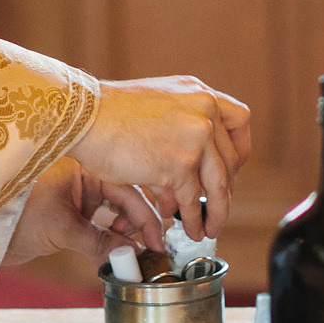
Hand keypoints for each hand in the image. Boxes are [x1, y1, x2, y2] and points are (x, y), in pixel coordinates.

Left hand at [3, 156, 160, 268]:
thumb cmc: (15, 219)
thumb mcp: (62, 230)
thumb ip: (100, 242)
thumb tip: (132, 255)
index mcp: (81, 166)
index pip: (125, 188)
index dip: (145, 215)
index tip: (157, 239)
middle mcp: (83, 176)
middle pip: (126, 197)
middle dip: (140, 222)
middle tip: (152, 247)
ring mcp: (78, 194)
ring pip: (116, 210)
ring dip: (126, 230)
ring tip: (127, 249)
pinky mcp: (72, 213)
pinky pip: (102, 222)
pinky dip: (112, 236)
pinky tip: (115, 249)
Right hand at [67, 75, 251, 240]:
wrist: (83, 116)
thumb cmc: (106, 114)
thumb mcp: (156, 104)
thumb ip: (180, 124)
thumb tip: (192, 165)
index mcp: (199, 93)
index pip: (240, 120)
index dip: (238, 150)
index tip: (229, 169)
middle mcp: (204, 110)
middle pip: (232, 159)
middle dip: (226, 188)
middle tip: (217, 205)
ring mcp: (195, 137)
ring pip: (219, 184)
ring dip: (217, 212)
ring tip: (209, 228)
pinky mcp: (179, 164)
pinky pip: (194, 200)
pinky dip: (194, 219)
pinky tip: (190, 229)